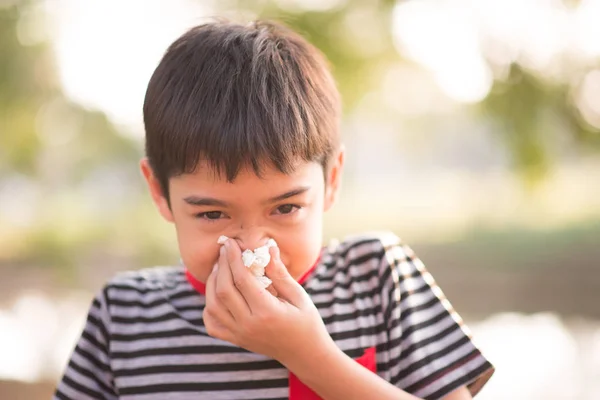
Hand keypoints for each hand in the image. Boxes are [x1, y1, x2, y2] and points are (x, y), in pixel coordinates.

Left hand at [203, 239, 335, 366]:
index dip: (234, 258)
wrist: (304, 354)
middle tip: (224, 250)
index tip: (231, 243)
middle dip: (221, 266)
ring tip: (220, 267)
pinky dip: (209, 307)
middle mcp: (249, 325)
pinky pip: (212, 324)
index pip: (242, 280)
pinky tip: (217, 293)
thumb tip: (268, 248)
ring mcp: (239, 335)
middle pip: (224, 290)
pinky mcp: (236, 340)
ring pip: (213, 306)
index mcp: (267, 312)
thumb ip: (280, 273)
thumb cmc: (306, 321)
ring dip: (212, 283)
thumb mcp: (298, 295)